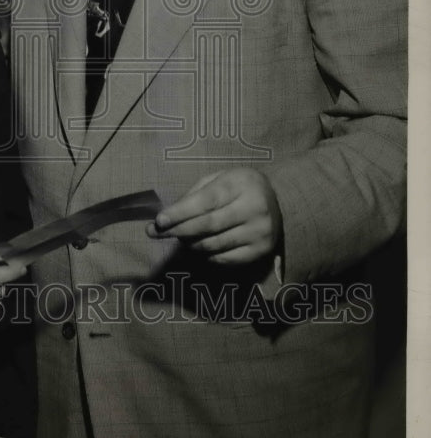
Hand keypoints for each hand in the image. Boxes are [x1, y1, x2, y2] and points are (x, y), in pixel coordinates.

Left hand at [147, 167, 282, 264]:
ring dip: (190, 243)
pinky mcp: (261, 251)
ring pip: (214, 244)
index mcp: (241, 184)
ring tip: (179, 238)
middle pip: (208, 225)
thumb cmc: (240, 187)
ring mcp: (259, 232)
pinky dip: (207, 255)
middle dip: (179, 230)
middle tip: (157, 233)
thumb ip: (195, 194)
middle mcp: (254, 209)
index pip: (206, 201)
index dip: (180, 213)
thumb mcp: (219, 178)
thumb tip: (168, 216)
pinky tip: (199, 247)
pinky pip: (225, 258)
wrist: (280, 202)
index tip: (158, 221)